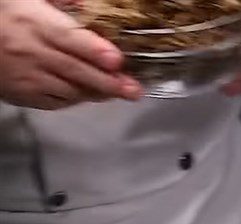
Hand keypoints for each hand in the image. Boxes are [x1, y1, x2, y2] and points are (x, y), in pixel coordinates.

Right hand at [0, 0, 140, 109]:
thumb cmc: (6, 17)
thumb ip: (60, 2)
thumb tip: (88, 3)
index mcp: (33, 22)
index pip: (69, 38)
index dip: (95, 50)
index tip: (117, 60)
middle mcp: (31, 51)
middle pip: (77, 70)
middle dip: (109, 82)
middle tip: (133, 90)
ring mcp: (29, 76)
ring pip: (71, 90)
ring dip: (98, 92)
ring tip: (121, 92)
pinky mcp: (26, 95)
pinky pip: (59, 101)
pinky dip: (78, 99)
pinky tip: (93, 94)